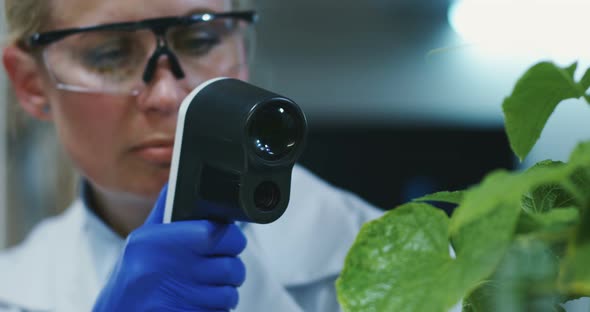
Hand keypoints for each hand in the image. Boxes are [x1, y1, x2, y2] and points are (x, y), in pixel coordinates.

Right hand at [93, 184, 246, 310]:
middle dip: (232, 269)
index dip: (230, 238)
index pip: (214, 233)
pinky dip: (216, 310)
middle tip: (221, 267)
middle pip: (230, 266)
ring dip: (224, 293)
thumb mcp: (142, 240)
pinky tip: (199, 303)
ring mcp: (176, 297)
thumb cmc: (133, 277)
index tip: (228, 242)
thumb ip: (164, 211)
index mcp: (157, 242)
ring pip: (228, 294)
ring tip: (207, 288)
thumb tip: (177, 178)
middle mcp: (165, 268)